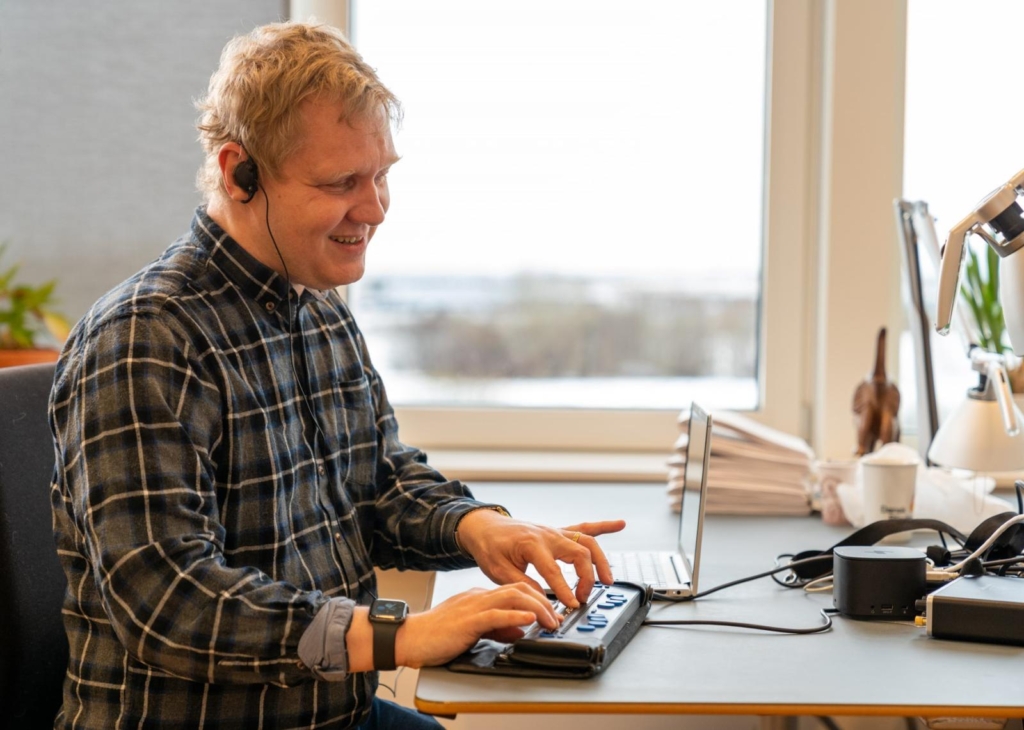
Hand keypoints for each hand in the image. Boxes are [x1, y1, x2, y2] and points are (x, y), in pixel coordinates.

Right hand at [395, 582, 559, 668]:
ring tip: (551, 620)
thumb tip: (521, 630)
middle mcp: (479, 597)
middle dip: (544, 602)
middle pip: (519, 589)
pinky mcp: (467, 621)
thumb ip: (497, 629)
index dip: (538, 600)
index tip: (553, 613)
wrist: (409, 637)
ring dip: (536, 608)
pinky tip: (529, 620)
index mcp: (480, 597)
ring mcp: (473, 607)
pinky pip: (495, 615)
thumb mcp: (473, 630)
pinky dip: (515, 616)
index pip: (516, 591)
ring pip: (512, 598)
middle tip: (558, 617)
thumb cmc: (437, 635)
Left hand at [456, 510, 625, 607]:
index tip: (572, 605)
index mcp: (532, 544)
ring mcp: (555, 532)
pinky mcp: (558, 532)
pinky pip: (584, 528)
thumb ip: (522, 585)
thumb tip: (542, 600)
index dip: (565, 590)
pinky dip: (603, 526)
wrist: (484, 527)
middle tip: (583, 598)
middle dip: (586, 578)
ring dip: (600, 560)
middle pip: (579, 554)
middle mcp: (548, 534)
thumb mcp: (498, 571)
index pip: (554, 571)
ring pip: (586, 542)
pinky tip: (619, 524)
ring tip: (608, 579)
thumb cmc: (490, 547)